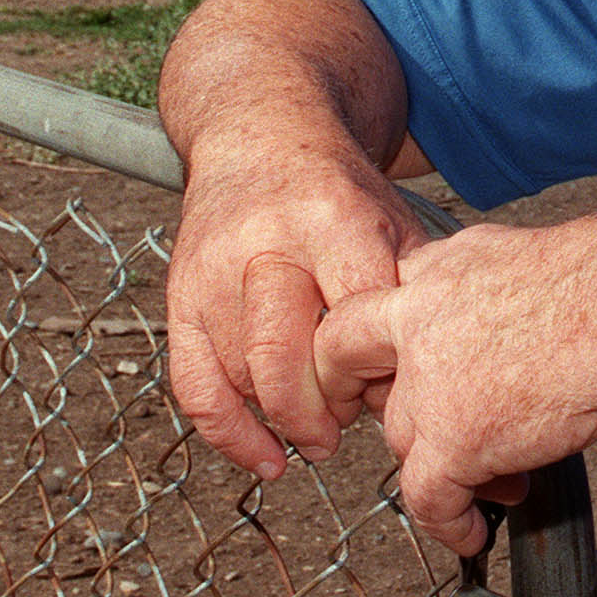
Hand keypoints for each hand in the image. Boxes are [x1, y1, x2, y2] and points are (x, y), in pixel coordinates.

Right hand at [166, 129, 430, 478]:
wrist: (260, 138)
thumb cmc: (338, 193)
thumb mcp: (391, 218)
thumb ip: (409, 290)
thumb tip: (417, 385)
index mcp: (333, 219)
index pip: (357, 311)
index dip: (379, 364)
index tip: (398, 387)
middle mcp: (266, 244)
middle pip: (287, 354)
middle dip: (323, 409)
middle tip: (348, 425)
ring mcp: (214, 272)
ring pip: (243, 376)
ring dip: (286, 419)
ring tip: (322, 428)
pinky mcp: (179, 296)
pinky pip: (194, 386)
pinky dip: (230, 435)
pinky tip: (268, 458)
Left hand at [313, 223, 596, 553]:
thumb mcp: (528, 256)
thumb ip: (493, 283)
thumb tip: (513, 307)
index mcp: (444, 267)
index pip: (380, 299)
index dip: (379, 333)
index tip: (389, 357)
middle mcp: (421, 317)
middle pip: (352, 358)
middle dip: (355, 389)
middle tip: (376, 413)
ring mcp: (429, 381)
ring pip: (400, 435)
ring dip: (436, 460)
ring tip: (486, 477)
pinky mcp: (453, 438)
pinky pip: (427, 497)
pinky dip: (448, 521)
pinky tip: (469, 528)